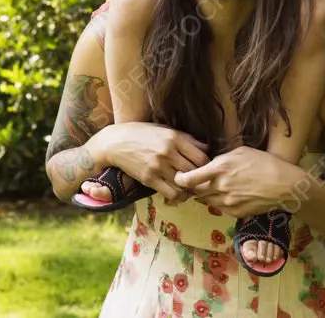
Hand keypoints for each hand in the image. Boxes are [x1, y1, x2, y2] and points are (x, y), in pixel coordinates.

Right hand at [91, 122, 210, 203]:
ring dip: (190, 189)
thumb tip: (207, 147)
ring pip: (184, 185)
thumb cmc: (142, 133)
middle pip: (195, 172)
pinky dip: (178, 196)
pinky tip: (178, 193)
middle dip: (201, 179)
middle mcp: (168, 152)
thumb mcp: (165, 129)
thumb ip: (185, 138)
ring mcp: (158, 166)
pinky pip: (171, 193)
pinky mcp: (149, 179)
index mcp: (174, 137)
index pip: (202, 156)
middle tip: (203, 182)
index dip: (208, 165)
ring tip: (191, 189)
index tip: (207, 168)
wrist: (116, 142)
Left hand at [173, 147, 307, 217]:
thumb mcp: (240, 152)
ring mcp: (227, 202)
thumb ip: (220, 159)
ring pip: (207, 201)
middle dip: (194, 187)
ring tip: (218, 187)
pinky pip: (220, 208)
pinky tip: (230, 195)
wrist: (284, 185)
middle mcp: (220, 187)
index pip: (189, 179)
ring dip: (208, 195)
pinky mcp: (235, 213)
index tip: (179, 177)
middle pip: (196, 191)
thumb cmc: (264, 163)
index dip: (180, 179)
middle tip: (197, 183)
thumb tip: (208, 165)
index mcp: (220, 169)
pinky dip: (220, 202)